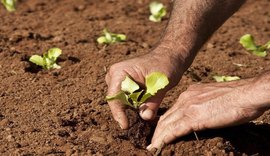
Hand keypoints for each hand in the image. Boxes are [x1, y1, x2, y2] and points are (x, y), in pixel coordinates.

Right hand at [105, 47, 183, 128]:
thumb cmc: (165, 64)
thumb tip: (145, 117)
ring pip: (122, 103)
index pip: (113, 97)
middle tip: (141, 121)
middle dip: (127, 112)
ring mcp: (119, 82)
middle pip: (116, 102)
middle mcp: (115, 77)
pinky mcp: (126, 87)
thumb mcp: (161, 83)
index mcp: (120, 72)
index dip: (118, 113)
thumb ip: (152, 101)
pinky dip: (137, 106)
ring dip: (134, 109)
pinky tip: (148, 107)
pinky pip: (128, 102)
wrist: (169, 57)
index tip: (125, 125)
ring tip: (148, 110)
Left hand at [148, 79, 267, 149]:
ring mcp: (188, 107)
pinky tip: (158, 146)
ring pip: (167, 124)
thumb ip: (203, 104)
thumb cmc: (236, 97)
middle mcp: (186, 98)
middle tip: (153, 142)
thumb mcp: (213, 97)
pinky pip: (174, 130)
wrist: (246, 94)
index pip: (172, 110)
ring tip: (153, 147)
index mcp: (190, 93)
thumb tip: (202, 113)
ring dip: (158, 137)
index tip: (160, 131)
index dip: (165, 122)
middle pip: (166, 117)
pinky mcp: (194, 117)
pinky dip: (164, 139)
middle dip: (158, 131)